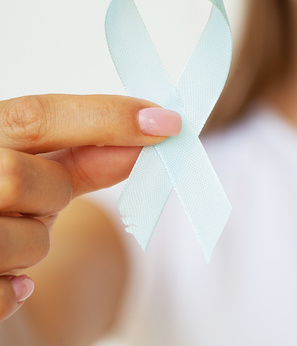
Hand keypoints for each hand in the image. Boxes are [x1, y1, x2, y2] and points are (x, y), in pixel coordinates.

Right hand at [0, 94, 180, 321]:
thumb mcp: (39, 170)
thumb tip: (154, 130)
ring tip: (14, 236)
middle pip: (20, 178)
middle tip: (43, 200)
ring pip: (21, 240)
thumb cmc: (5, 202)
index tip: (164, 123)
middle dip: (49, 193)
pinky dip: (17, 290)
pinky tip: (8, 276)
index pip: (36, 116)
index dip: (106, 118)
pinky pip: (5, 295)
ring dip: (33, 245)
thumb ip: (88, 154)